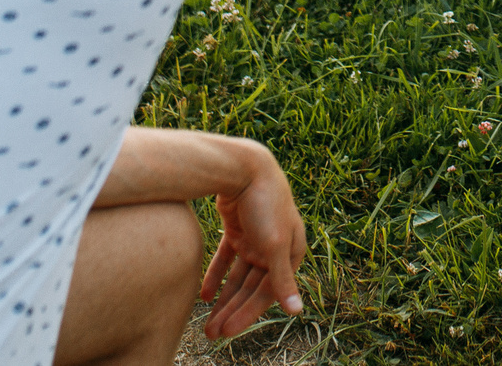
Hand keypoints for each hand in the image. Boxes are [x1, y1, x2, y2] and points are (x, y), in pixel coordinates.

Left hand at [199, 139, 306, 339]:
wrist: (243, 167)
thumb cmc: (266, 204)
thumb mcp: (275, 245)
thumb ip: (283, 280)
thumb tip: (297, 310)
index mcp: (291, 252)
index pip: (268, 292)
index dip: (248, 313)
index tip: (227, 331)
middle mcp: (274, 247)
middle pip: (251, 287)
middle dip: (232, 310)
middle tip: (212, 334)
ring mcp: (255, 238)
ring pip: (237, 276)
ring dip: (223, 298)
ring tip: (206, 321)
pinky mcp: (237, 229)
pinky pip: (226, 259)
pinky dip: (216, 276)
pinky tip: (204, 295)